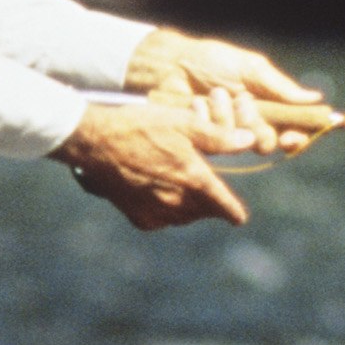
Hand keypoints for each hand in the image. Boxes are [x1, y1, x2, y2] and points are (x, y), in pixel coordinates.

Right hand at [56, 101, 260, 229]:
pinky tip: (163, 201)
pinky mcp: (134, 213)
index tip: (239, 219)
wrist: (94, 140)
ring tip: (191, 198)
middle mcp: (175, 201)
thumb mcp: (184, 123)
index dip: (233, 212)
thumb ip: (219, 137)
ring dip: (190, 211)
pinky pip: (158, 221)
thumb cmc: (141, 126)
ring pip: (182, 218)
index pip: (223, 206)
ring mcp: (153, 210)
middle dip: (211, 207)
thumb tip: (250, 141)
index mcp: (193, 180)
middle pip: (203, 213)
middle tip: (213, 199)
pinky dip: (165, 214)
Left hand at [128, 29, 321, 152]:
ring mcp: (227, 132)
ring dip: (228, 115)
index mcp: (267, 104)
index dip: (295, 138)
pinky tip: (197, 102)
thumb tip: (316, 97)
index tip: (290, 138)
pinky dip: (207, 117)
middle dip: (257, 126)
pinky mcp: (204, 139)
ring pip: (240, 141)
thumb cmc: (212, 61)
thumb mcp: (251, 68)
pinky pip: (214, 138)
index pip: (290, 128)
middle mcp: (249, 122)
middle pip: (267, 142)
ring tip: (215, 93)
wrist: (171, 65)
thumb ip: (281, 87)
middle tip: (244, 104)